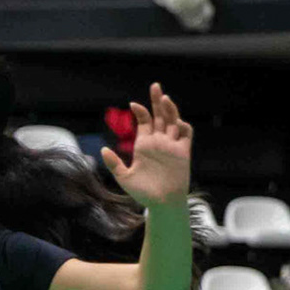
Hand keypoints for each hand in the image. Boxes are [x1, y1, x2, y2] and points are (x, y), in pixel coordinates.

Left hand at [100, 83, 191, 208]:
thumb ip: (114, 163)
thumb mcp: (124, 177)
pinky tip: (176, 121)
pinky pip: (186, 134)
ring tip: (165, 99)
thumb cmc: (143, 192)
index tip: (133, 105)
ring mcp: (171, 146)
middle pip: (160, 116)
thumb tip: (103, 150)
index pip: (144, 122)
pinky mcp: (183, 152)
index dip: (140, 112)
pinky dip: (183, 126)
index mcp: (144, 145)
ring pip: (173, 122)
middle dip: (157, 101)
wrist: (162, 204)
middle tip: (155, 86)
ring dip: (171, 110)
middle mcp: (159, 142)